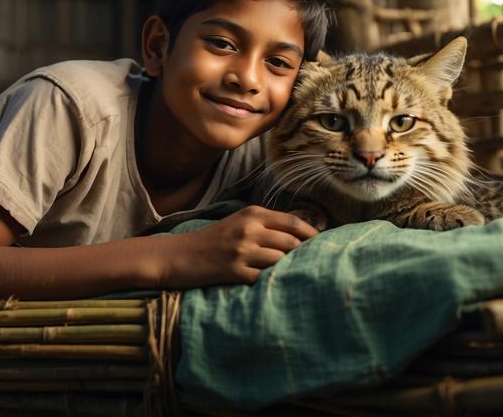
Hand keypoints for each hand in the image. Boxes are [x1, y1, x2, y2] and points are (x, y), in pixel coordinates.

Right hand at [162, 205, 318, 287]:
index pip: (293, 221)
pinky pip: (264, 278)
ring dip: (289, 270)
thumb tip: (299, 236)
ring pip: (281, 261)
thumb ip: (265, 225)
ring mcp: (241, 251)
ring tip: (295, 278)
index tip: (324, 244)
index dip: (312, 234)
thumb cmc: (212, 240)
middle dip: (304, 255)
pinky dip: (272, 283)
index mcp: (252, 214)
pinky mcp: (234, 271)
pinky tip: (275, 287)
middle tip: (312, 265)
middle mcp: (249, 229)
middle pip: (291, 243)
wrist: (179, 255)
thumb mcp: (238, 222)